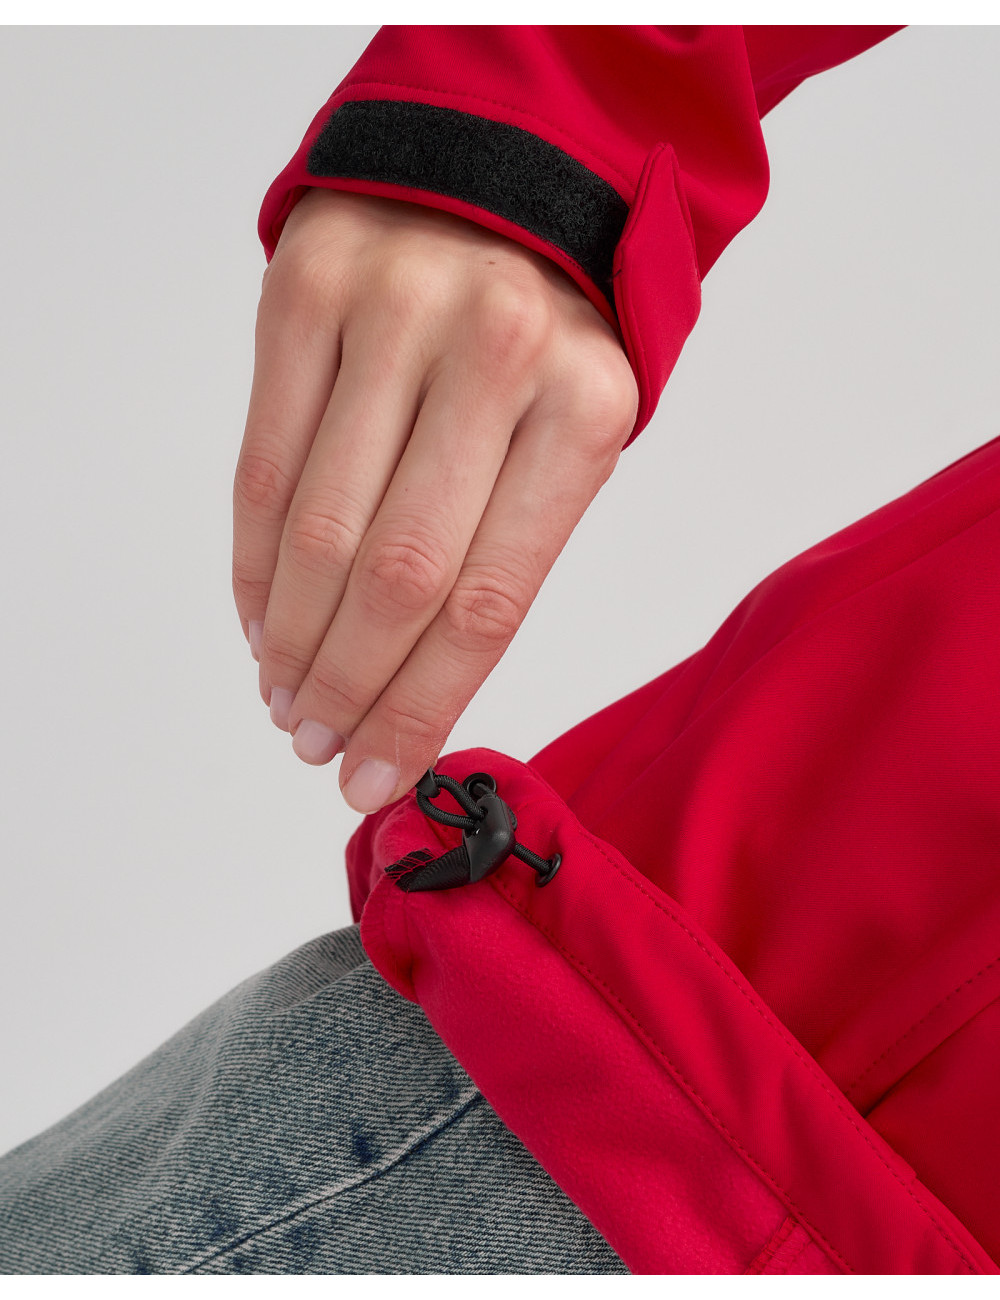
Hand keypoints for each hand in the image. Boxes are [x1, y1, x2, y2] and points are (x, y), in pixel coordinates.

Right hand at [232, 187, 637, 812]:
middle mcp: (494, 349)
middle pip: (398, 575)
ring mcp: (395, 308)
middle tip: (318, 746)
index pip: (491, 599)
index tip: (376, 776)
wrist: (507, 178)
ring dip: (291, 637)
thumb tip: (414, 694)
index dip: (422, 706)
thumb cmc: (554, 335)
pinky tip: (260, 618)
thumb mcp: (577, 431)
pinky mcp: (308, 287)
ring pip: (319, 526)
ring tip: (286, 695)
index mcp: (588, 403)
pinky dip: (252, 559)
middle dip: (348, 686)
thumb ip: (509, 545)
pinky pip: (263, 459)